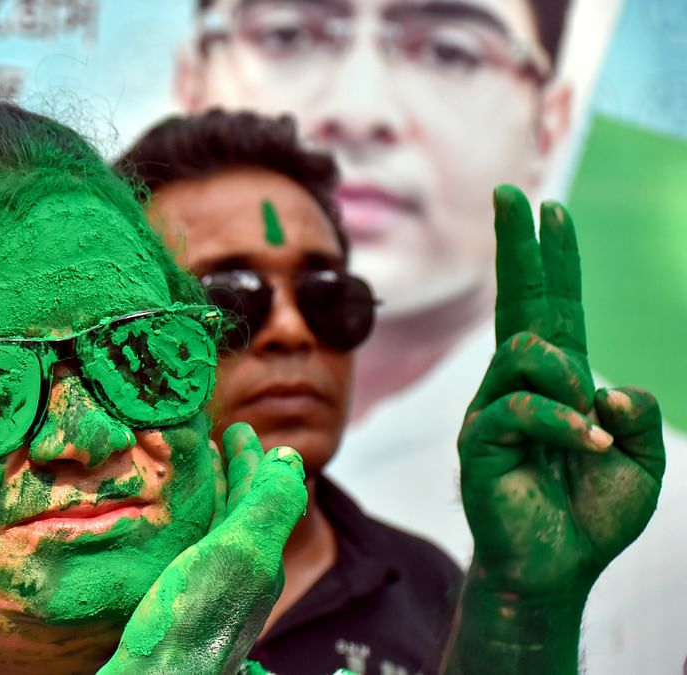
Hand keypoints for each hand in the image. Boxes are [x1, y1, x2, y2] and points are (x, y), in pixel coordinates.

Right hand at [100, 422, 306, 673]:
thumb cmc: (193, 623)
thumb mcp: (240, 555)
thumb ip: (267, 509)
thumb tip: (290, 459)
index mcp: (257, 558)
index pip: (262, 495)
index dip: (252, 458)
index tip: (238, 427)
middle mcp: (238, 574)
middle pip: (241, 511)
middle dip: (233, 473)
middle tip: (218, 440)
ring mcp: (208, 591)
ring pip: (216, 530)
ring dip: (208, 496)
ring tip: (191, 471)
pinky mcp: (177, 606)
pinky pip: (188, 551)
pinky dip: (184, 526)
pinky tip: (163, 525)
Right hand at [459, 185, 664, 598]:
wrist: (556, 568)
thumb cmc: (590, 515)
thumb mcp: (640, 455)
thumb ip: (636, 409)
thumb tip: (599, 383)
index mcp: (559, 382)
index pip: (555, 308)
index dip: (555, 261)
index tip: (551, 212)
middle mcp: (520, 385)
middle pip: (519, 302)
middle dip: (517, 248)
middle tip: (510, 195)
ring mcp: (494, 409)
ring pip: (526, 352)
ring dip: (569, 380)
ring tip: (594, 426)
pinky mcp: (479, 440)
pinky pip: (522, 408)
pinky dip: (565, 423)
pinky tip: (589, 444)